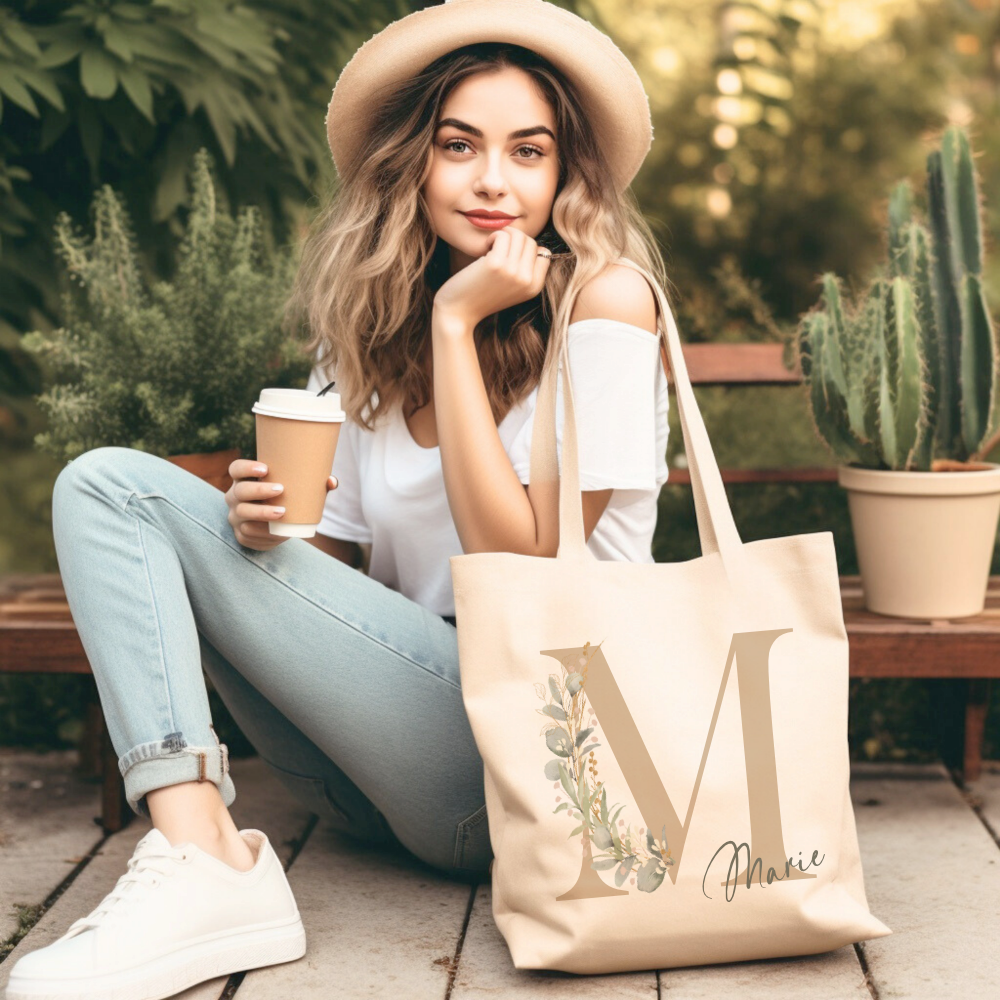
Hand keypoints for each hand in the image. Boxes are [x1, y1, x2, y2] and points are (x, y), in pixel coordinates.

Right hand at [226, 458, 337, 550]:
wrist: (276, 529)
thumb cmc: (286, 501)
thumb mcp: (297, 492)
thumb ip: (315, 486)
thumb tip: (331, 481)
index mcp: (244, 480)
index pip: (236, 468)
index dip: (246, 467)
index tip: (266, 468)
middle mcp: (235, 496)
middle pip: (240, 491)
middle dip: (259, 490)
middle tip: (281, 490)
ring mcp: (235, 516)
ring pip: (242, 513)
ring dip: (261, 513)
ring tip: (282, 512)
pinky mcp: (240, 534)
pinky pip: (247, 534)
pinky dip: (263, 533)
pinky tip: (275, 532)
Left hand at [433, 227, 551, 329]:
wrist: (459, 312)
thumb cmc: (482, 297)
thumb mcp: (513, 289)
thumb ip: (527, 272)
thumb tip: (539, 246)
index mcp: (534, 287)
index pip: (544, 253)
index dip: (527, 250)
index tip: (511, 257)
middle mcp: (527, 280)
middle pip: (531, 242)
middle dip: (514, 241)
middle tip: (498, 251)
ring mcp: (513, 272)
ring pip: (518, 235)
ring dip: (503, 236)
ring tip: (492, 249)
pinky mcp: (496, 264)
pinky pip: (502, 235)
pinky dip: (492, 237)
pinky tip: (484, 249)